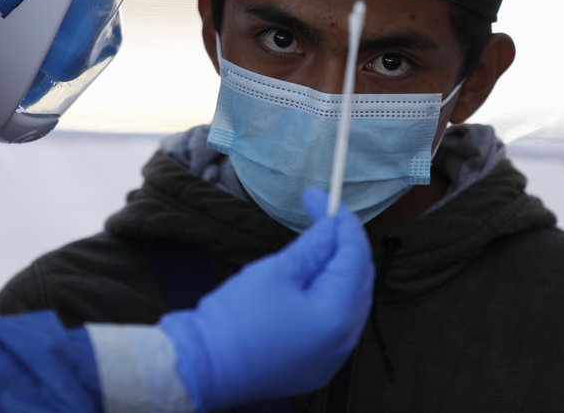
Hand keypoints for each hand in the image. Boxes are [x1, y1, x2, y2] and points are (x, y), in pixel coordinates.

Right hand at [160, 188, 373, 410]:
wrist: (206, 367)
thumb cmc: (237, 319)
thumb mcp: (276, 271)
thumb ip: (312, 246)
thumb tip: (332, 225)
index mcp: (338, 313)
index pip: (354, 254)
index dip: (340, 220)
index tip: (320, 196)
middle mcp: (345, 339)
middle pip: (358, 277)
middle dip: (342, 242)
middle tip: (320, 214)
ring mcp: (333, 356)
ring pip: (350, 300)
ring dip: (337, 268)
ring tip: (316, 242)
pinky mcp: (317, 364)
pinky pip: (336, 322)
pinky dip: (329, 294)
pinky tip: (311, 279)